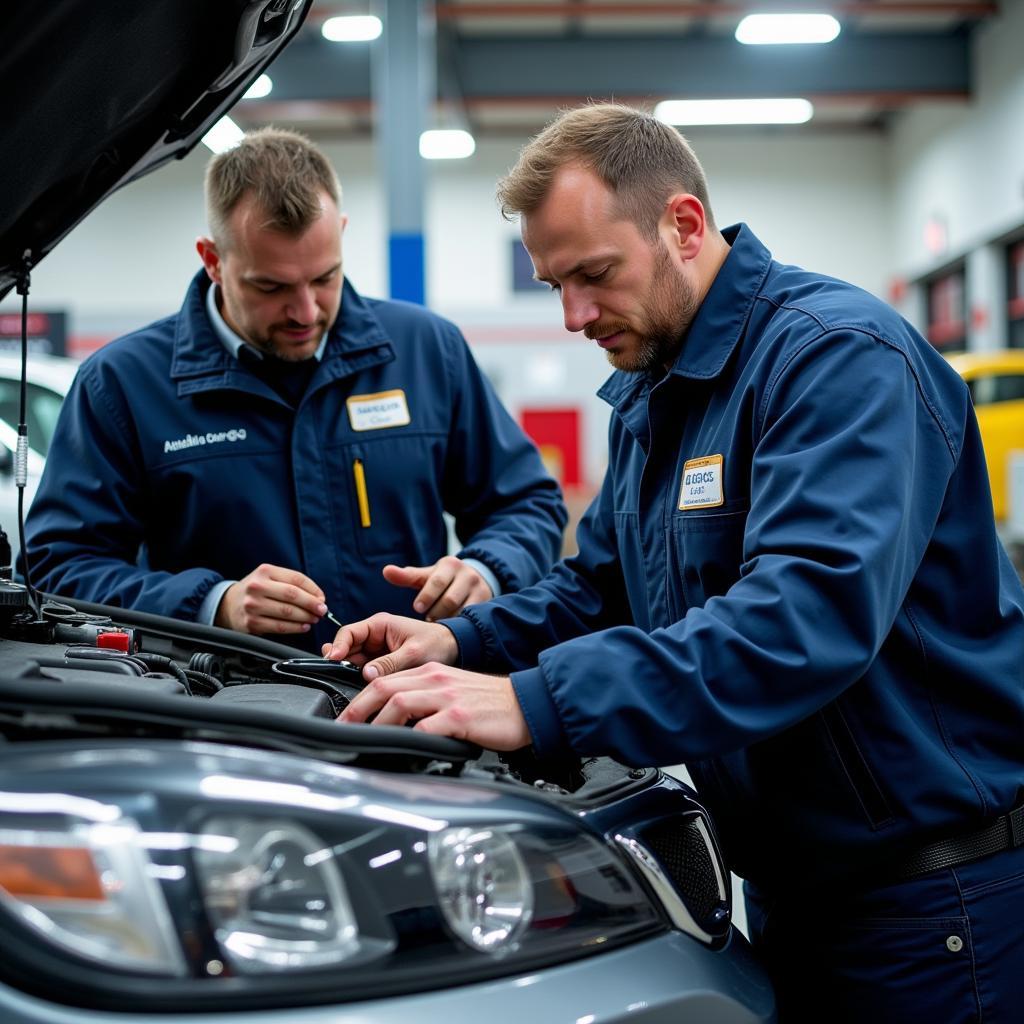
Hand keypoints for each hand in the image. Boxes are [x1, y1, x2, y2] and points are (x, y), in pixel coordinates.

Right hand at [214, 563, 326, 635]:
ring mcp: (252, 605)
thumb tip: (318, 598)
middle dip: (312, 604)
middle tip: (322, 610)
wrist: (228, 604)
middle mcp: (257, 586)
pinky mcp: (251, 623)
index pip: (296, 579)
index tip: (322, 598)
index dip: (313, 589)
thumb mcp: (270, 578)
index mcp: (265, 571)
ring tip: (314, 618)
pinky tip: (303, 626)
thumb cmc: (257, 591)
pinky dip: (295, 628)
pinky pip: (279, 627)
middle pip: (293, 595)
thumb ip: (292, 584)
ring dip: (306, 617)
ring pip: (287, 612)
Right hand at [321, 612, 457, 678]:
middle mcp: (374, 636)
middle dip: (339, 660)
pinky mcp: (380, 663)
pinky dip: (358, 677)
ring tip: (344, 680)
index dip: (338, 646)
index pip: (349, 632)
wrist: (452, 649)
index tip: (333, 659)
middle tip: (333, 672)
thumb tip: (367, 674)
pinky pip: (363, 670)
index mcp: (380, 625)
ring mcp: (376, 650)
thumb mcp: (413, 653)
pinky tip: (358, 685)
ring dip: (348, 670)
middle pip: (346, 648)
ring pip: (352, 661)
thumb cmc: (436, 643)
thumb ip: (389, 663)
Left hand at [338, 664, 530, 749]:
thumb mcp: (453, 690)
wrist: (526, 703)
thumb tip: (397, 720)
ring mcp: (448, 697)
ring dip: (378, 723)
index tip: (348, 717)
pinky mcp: (460, 717)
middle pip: (384, 688)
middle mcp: (436, 680)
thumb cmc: (490, 703)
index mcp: (431, 673)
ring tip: (367, 740)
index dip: (360, 699)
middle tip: (344, 728)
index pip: (386, 680)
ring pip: (400, 703)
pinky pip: (426, 727)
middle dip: (358, 709)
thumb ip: (426, 699)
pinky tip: (403, 749)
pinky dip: (410, 738)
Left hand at [382, 556, 492, 620]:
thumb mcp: (426, 576)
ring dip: (447, 620)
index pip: (437, 581)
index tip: (417, 608)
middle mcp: (467, 575)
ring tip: (437, 625)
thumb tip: (386, 571)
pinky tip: (450, 628)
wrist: (473, 579)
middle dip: (436, 612)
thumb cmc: (442, 580)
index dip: (426, 596)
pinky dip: (460, 624)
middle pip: (450, 599)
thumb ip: (406, 576)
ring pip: (462, 610)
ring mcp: (479, 588)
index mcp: (450, 565)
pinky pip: (472, 617)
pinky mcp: (486, 602)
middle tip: (427, 620)